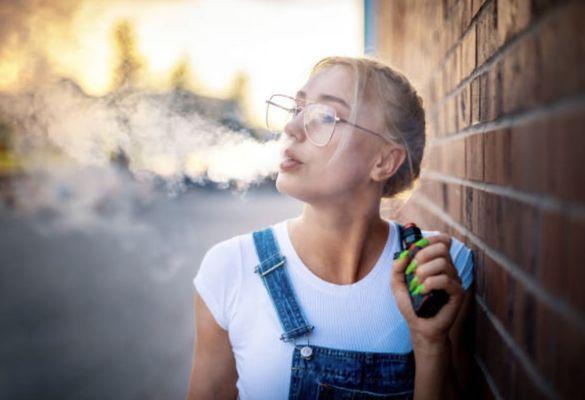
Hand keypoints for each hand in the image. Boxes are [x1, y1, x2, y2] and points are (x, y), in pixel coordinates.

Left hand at [390, 233, 464, 351]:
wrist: (419, 326)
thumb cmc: (411, 304)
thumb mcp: (397, 283)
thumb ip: (397, 267)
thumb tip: (405, 253)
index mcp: (437, 263)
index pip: (443, 241)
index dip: (431, 239)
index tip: (417, 248)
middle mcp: (448, 269)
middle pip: (442, 248)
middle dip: (423, 255)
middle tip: (413, 271)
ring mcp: (454, 280)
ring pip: (443, 263)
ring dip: (424, 272)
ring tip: (417, 285)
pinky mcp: (458, 293)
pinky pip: (446, 280)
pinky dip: (431, 283)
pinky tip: (423, 292)